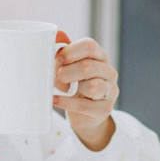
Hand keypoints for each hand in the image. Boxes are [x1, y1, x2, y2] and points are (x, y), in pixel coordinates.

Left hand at [52, 33, 117, 150]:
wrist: (85, 114)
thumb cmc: (75, 86)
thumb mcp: (69, 69)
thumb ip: (62, 60)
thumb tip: (49, 53)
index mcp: (99, 57)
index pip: (89, 46)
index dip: (70, 52)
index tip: (58, 60)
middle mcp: (108, 72)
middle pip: (88, 67)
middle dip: (67, 72)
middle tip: (58, 76)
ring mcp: (110, 91)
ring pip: (92, 87)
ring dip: (71, 87)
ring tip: (61, 89)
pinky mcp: (104, 109)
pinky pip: (83, 105)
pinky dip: (65, 103)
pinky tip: (55, 100)